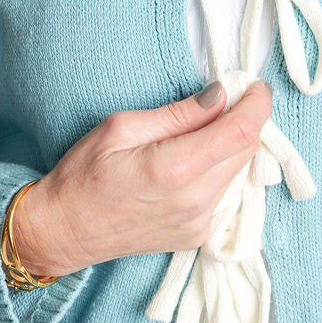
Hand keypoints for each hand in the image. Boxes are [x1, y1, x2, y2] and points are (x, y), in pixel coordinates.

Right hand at [10, 80, 273, 280]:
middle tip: (227, 99)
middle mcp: (195, 200)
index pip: (241, 131)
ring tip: (202, 130)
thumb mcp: (120, 128)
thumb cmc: (82, 176)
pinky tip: (193, 162)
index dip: (257, 104)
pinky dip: (219, 171)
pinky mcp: (197, 235)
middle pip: (246, 150)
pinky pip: (224, 193)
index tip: (255, 87)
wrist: (64, 231)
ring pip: (238, 172)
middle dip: (245, 120)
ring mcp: (199, 223)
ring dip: (231, 146)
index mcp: (175, 168)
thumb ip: (176, 113)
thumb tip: (219, 96)